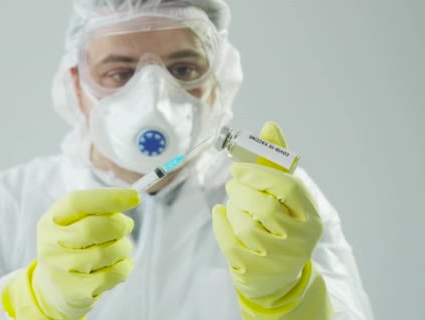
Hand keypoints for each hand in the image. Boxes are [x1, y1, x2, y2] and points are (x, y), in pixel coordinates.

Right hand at [2, 188, 138, 319]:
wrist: (53, 289)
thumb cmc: (71, 247)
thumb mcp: (72, 224)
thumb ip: (94, 211)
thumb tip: (127, 200)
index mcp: (51, 221)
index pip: (77, 203)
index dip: (108, 198)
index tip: (134, 197)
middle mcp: (51, 244)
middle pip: (93, 228)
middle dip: (119, 225)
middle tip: (127, 226)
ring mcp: (61, 270)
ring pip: (106, 253)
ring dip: (124, 247)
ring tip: (121, 247)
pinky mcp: (76, 292)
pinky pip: (112, 275)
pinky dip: (125, 266)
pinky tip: (122, 264)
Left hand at [212, 122, 332, 318]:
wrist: (278, 278)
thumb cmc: (280, 227)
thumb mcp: (285, 198)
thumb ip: (276, 164)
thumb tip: (269, 126)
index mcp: (310, 217)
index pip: (288, 188)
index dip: (259, 174)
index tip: (238, 168)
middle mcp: (299, 241)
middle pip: (263, 206)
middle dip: (240, 190)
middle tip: (231, 184)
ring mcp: (277, 259)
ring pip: (244, 224)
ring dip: (232, 208)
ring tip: (234, 203)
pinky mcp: (254, 272)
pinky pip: (229, 242)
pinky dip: (220, 223)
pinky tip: (220, 213)